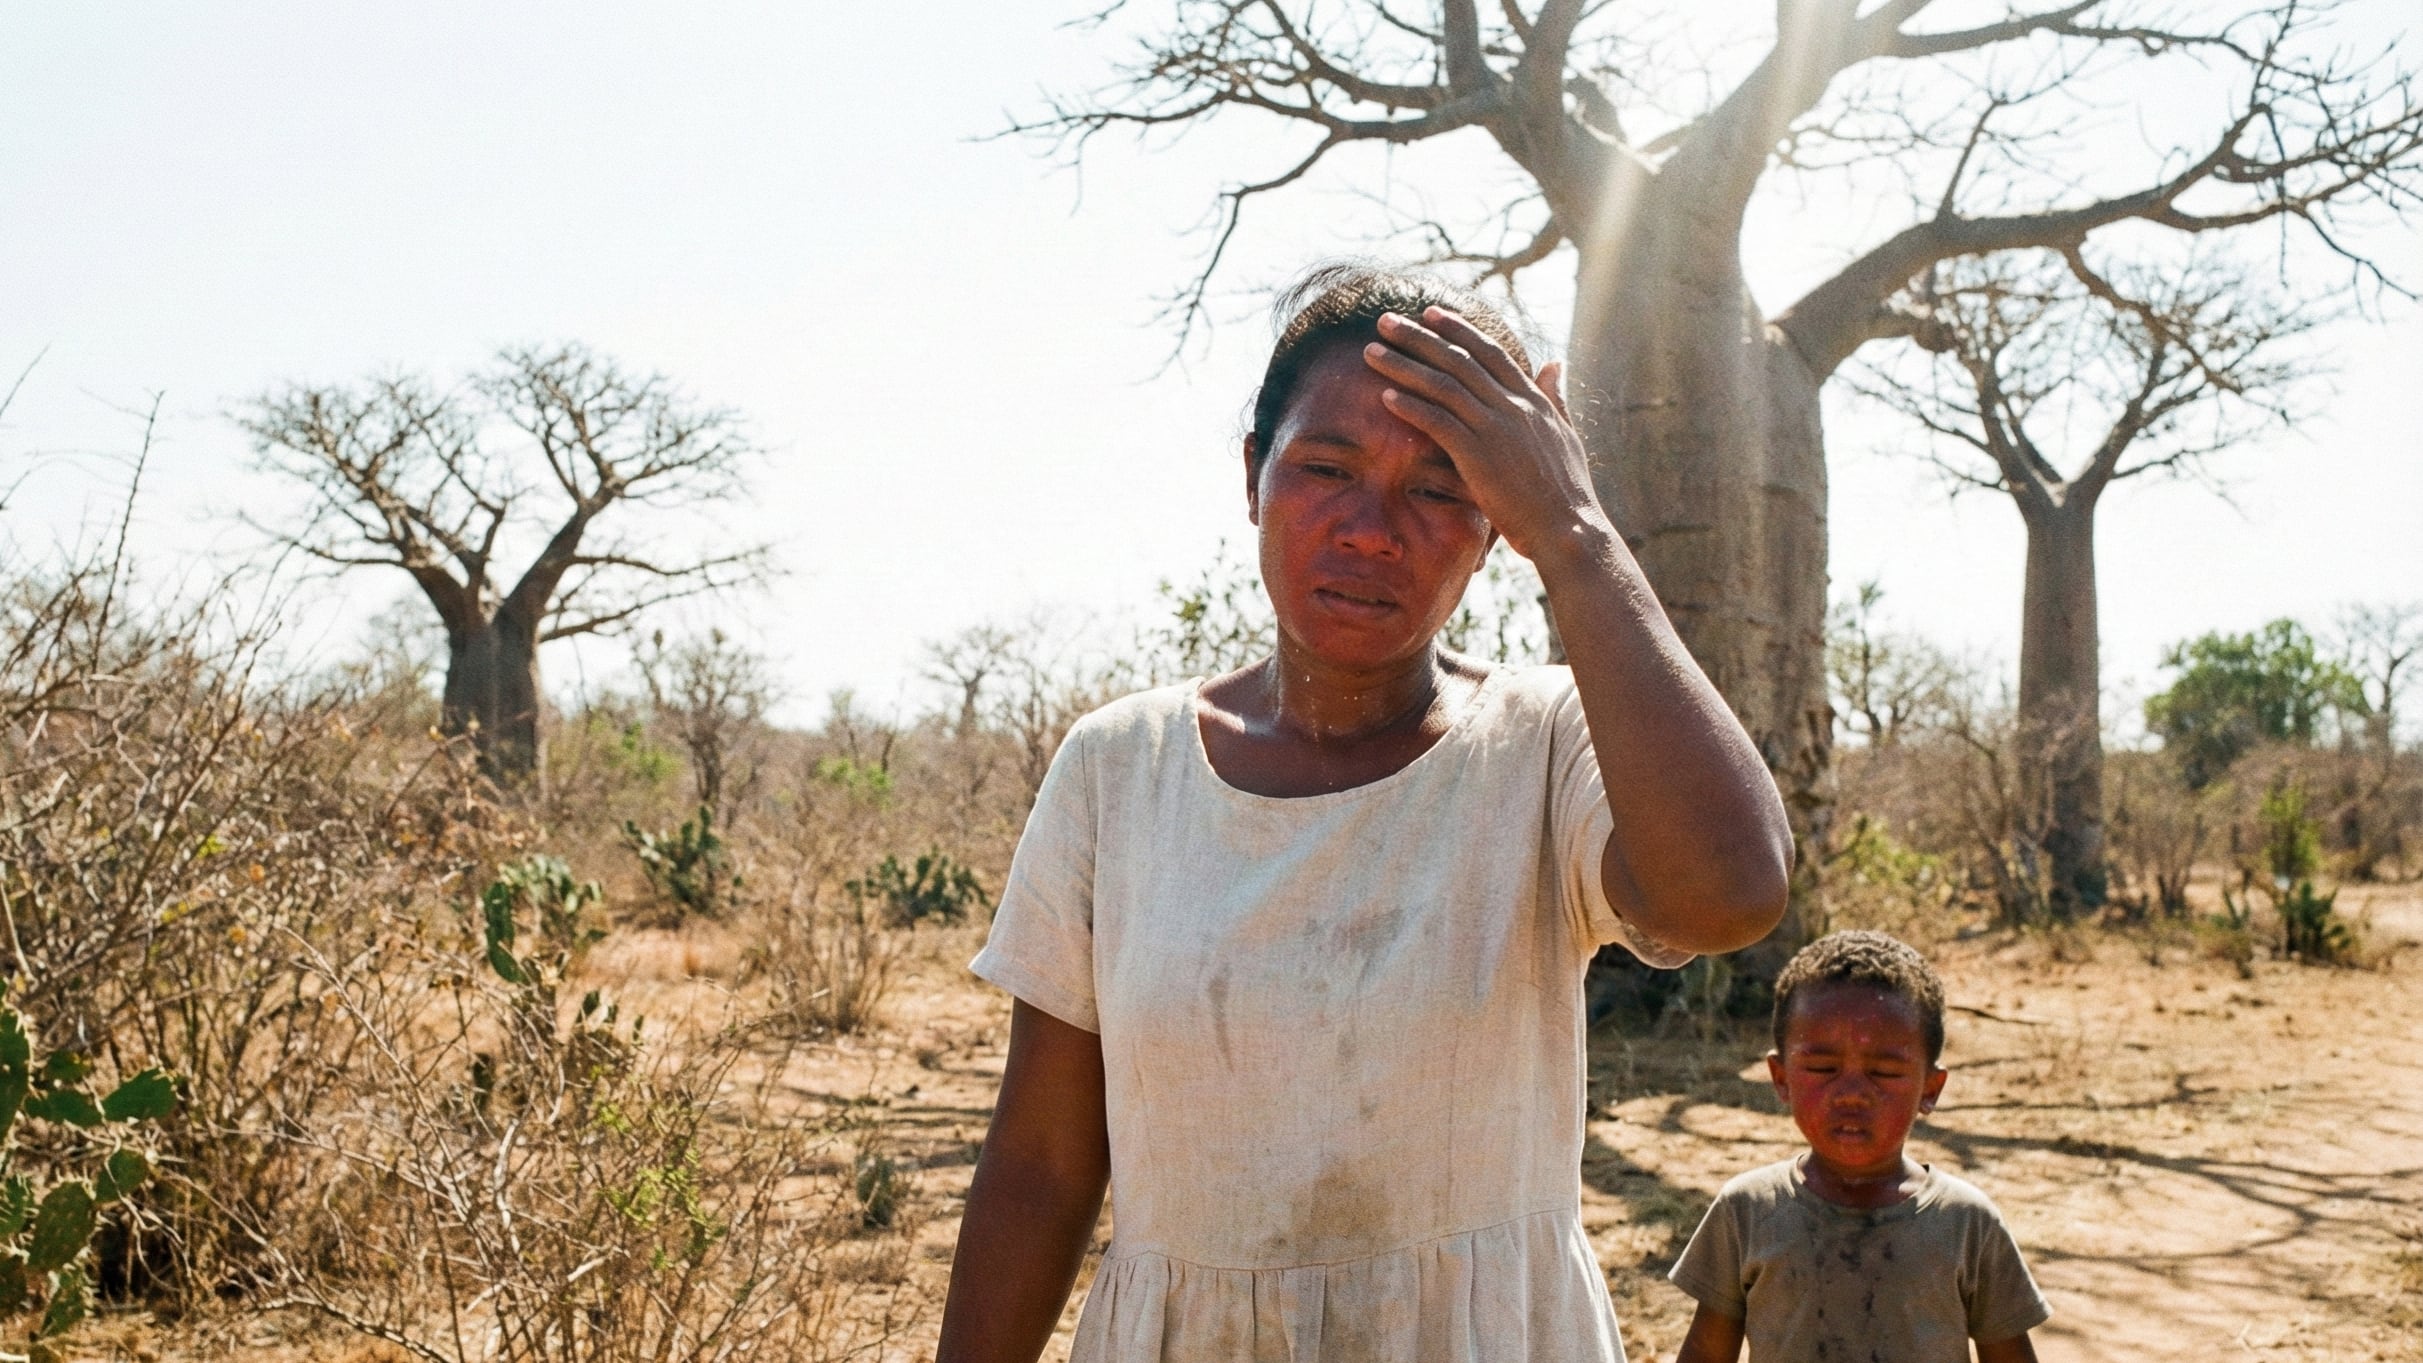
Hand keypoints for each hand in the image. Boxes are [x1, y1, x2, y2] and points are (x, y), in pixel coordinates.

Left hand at [1361, 306, 1608, 564]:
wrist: (1568, 530)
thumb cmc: (1567, 492)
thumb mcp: (1565, 435)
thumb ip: (1554, 397)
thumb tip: (1555, 363)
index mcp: (1533, 400)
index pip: (1490, 352)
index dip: (1459, 330)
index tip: (1431, 313)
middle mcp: (1514, 406)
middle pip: (1459, 360)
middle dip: (1419, 336)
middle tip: (1386, 320)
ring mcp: (1496, 428)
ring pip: (1442, 385)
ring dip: (1403, 365)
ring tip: (1370, 352)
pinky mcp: (1479, 455)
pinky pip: (1438, 422)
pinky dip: (1411, 406)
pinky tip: (1384, 395)